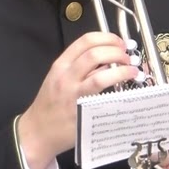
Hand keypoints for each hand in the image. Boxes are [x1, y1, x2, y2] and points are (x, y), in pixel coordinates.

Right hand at [16, 31, 139, 168]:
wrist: (38, 130)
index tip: (119, 43)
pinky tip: (126, 85)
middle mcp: (65, 75)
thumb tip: (109, 61)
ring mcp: (74, 92)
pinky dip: (118, 85)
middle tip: (128, 57)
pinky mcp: (82, 108)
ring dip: (122, 68)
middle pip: (94, 52)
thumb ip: (81, 69)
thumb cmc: (50, 106)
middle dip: (117, 51)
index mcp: (60, 65)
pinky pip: (103, 93)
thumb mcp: (58, 80)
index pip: (85, 41)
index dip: (107, 38)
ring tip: (131, 70)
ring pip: (101, 73)